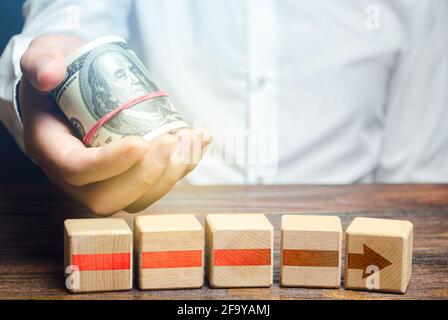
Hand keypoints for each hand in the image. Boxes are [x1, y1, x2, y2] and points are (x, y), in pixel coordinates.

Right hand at [19, 35, 210, 215]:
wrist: (77, 84)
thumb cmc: (62, 73)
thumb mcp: (44, 55)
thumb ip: (40, 61)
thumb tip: (49, 75)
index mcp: (51, 149)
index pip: (76, 170)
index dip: (109, 163)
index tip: (140, 142)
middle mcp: (76, 176)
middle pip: (108, 197)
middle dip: (146, 175)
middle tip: (170, 142)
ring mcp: (105, 180)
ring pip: (137, 199)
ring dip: (170, 175)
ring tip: (188, 140)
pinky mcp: (130, 176)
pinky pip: (157, 185)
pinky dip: (184, 166)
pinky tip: (200, 140)